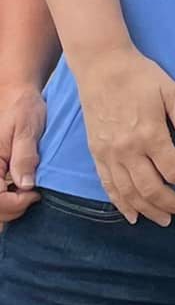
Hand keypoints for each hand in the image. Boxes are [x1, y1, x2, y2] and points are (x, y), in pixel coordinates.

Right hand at [0, 80, 44, 227]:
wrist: (17, 97)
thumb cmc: (22, 109)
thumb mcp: (27, 130)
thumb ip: (25, 157)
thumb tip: (26, 185)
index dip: (16, 204)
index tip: (36, 193)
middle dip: (14, 208)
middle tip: (35, 194)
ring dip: (10, 207)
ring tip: (28, 193)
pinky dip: (8, 201)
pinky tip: (21, 191)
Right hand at [70, 46, 174, 224]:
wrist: (102, 69)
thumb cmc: (141, 77)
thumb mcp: (171, 90)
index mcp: (149, 134)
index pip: (174, 170)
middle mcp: (127, 150)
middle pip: (151, 188)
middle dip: (171, 204)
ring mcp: (109, 155)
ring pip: (128, 193)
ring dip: (148, 210)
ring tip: (164, 220)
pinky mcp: (96, 155)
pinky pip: (108, 186)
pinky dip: (120, 204)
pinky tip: (131, 215)